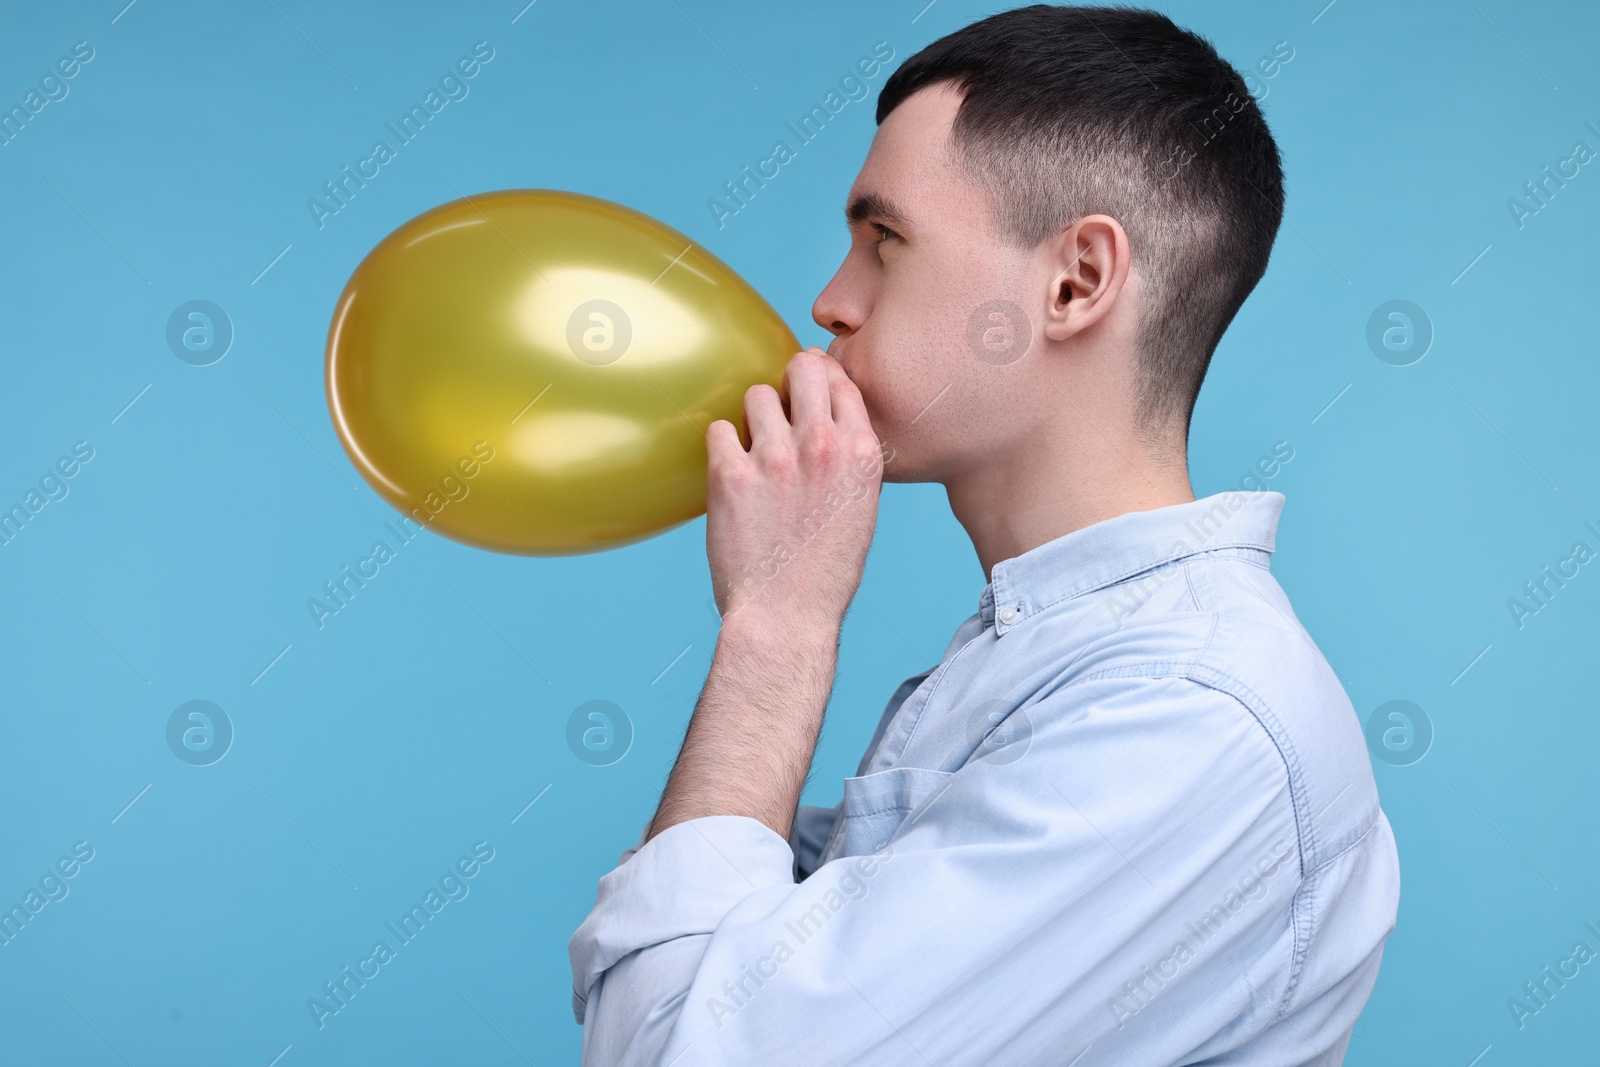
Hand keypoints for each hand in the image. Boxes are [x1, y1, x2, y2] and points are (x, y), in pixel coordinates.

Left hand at [706, 347, 885, 633]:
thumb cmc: (826, 571)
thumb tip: (827, 418)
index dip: (822, 379)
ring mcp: (775, 458)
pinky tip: (732, 473)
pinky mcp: (731, 474)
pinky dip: (723, 447)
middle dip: (789, 380)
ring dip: (753, 418)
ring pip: (756, 395)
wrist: (786, 616)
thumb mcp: (861, 507)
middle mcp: (822, 447)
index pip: (842, 380)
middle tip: (780, 407)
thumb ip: (849, 457)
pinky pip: (719, 430)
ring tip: (755, 451)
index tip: (808, 391)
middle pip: (802, 367)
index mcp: (861, 454)